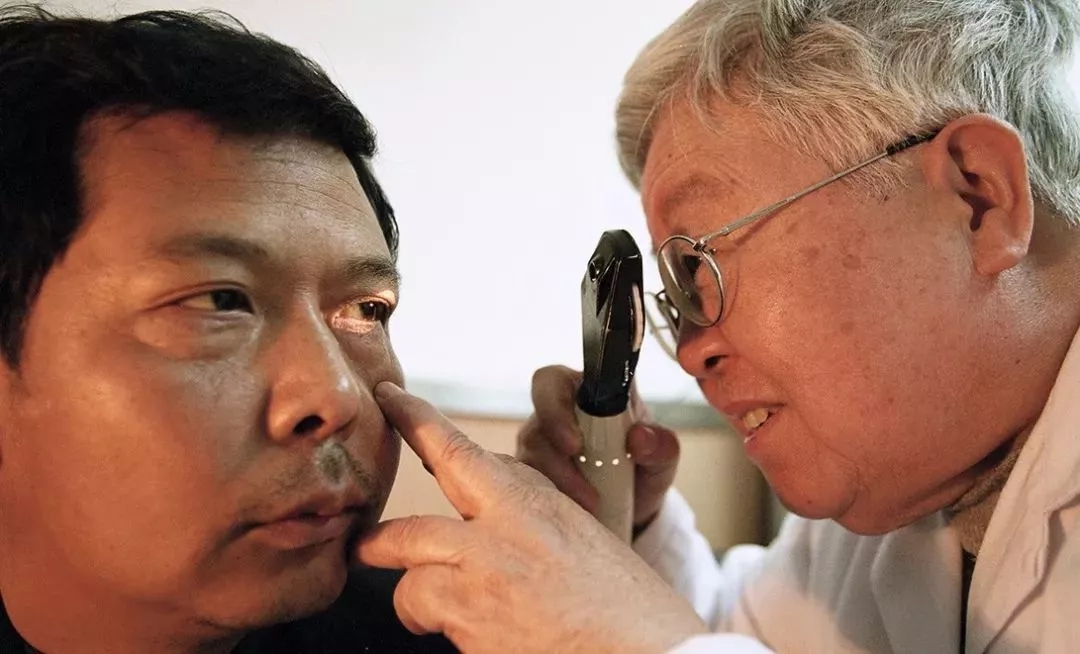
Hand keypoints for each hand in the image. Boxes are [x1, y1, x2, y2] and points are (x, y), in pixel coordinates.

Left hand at [355, 382, 706, 653]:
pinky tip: (469, 638)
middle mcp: (502, 527)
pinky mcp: (470, 617)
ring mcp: (481, 571)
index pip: (458, 449)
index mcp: (534, 500)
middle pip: (413, 518)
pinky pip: (421, 610)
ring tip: (419, 611)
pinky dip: (432, 625)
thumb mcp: (585, 543)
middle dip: (381, 537)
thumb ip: (530, 520)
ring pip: (409, 566)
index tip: (392, 399)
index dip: (416, 420)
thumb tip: (483, 517)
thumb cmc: (630, 613)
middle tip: (367, 544)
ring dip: (411, 593)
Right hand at [517, 365, 680, 529]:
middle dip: (555, 436)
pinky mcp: (532, 470)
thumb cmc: (645, 467)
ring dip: (560, 476)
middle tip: (578, 466)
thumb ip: (661, 445)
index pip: (557, 378)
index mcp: (592, 390)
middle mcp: (561, 409)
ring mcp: (542, 439)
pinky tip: (576, 508)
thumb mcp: (663, 458)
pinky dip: (553, 494)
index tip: (576, 441)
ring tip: (592, 501)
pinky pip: (528, 478)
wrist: (634, 506)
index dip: (557, 400)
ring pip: (533, 447)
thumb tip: (639, 437)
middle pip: (540, 406)